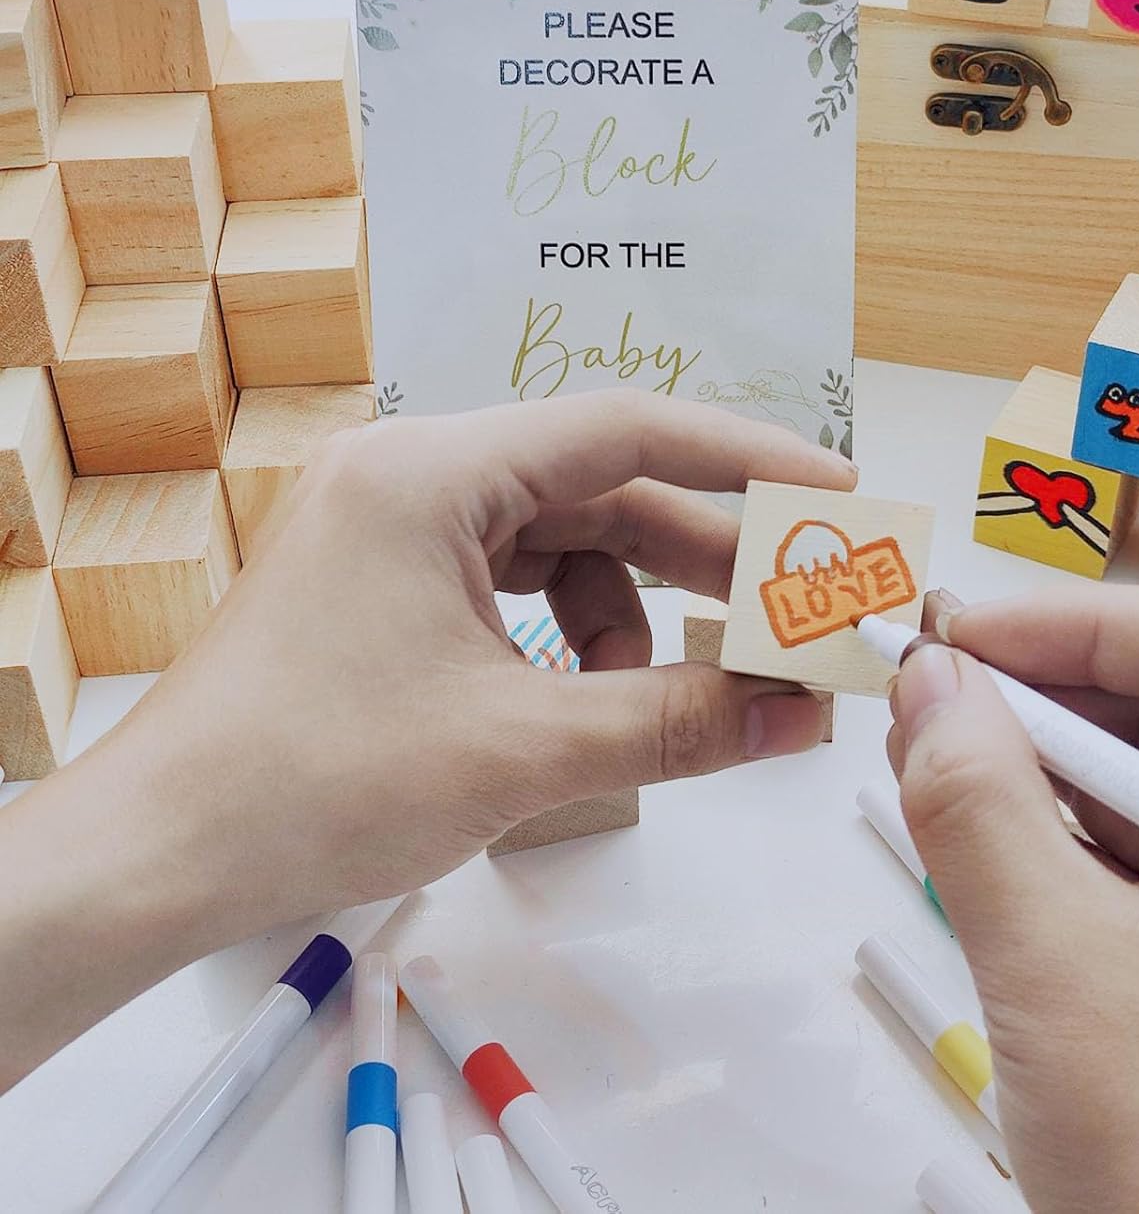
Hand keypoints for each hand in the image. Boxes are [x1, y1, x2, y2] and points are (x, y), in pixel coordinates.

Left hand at [0, 392, 852, 1086]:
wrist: (154, 861)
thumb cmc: (310, 784)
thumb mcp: (520, 748)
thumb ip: (678, 721)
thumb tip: (806, 716)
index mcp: (432, 472)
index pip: (625, 429)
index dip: (745, 457)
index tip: (832, 492)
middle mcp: (412, 476)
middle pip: (602, 492)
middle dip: (704, 558)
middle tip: (798, 609)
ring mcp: (393, 529)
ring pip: (564, 545)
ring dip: (636, 616)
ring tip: (667, 697)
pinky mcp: (386, 585)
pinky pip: (516, 587)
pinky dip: (571, 639)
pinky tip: (586, 703)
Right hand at [888, 587, 1138, 1213]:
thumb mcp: (1055, 962)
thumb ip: (976, 797)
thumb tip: (923, 676)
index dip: (1072, 625)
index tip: (953, 638)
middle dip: (1047, 699)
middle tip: (925, 703)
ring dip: (1046, 768)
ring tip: (930, 762)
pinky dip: (1067, 839)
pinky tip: (979, 833)